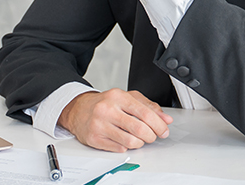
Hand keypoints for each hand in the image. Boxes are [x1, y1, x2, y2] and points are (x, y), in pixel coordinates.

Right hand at [58, 89, 173, 151]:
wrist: (78, 109)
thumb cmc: (105, 104)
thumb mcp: (127, 98)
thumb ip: (148, 106)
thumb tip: (165, 119)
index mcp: (118, 96)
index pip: (144, 113)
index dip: (158, 124)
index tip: (164, 130)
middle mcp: (107, 109)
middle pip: (139, 129)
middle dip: (151, 136)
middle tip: (153, 137)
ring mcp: (99, 125)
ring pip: (130, 141)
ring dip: (140, 143)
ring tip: (139, 139)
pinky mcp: (94, 138)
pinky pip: (118, 149)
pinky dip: (126, 147)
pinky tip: (125, 141)